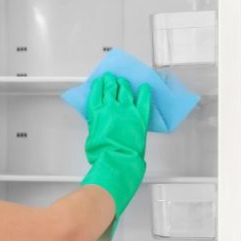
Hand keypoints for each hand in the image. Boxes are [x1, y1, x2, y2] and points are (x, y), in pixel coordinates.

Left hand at [80, 73, 151, 240]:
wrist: (117, 163)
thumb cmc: (129, 160)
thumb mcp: (138, 145)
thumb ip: (133, 134)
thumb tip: (128, 134)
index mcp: (141, 117)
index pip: (144, 97)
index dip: (142, 91)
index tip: (142, 88)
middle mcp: (127, 110)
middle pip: (125, 89)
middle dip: (122, 84)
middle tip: (120, 81)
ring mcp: (111, 109)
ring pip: (111, 88)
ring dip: (110, 82)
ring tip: (108, 78)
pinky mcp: (97, 113)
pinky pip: (97, 95)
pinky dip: (98, 87)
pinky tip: (98, 83)